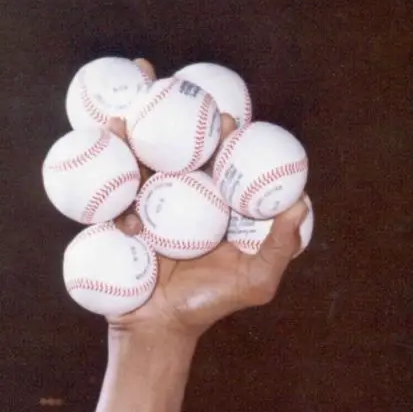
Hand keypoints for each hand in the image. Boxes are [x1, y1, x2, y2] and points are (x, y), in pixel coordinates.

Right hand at [107, 59, 306, 338]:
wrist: (160, 326)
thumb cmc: (212, 304)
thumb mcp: (257, 280)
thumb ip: (280, 246)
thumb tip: (300, 204)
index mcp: (215, 203)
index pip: (221, 159)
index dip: (225, 133)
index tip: (228, 116)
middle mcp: (183, 195)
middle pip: (177, 144)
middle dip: (172, 108)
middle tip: (172, 85)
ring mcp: (148, 201)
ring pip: (140, 154)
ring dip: (132, 123)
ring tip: (128, 105)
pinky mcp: (119, 211)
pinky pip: (114, 184)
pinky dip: (112, 162)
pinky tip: (113, 139)